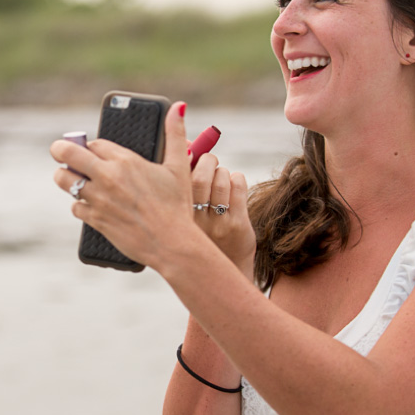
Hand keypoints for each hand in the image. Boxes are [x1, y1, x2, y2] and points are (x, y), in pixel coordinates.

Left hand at [50, 101, 200, 269]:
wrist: (172, 244)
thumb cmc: (177, 206)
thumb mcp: (179, 166)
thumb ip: (174, 134)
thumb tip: (177, 106)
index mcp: (125, 161)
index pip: (94, 143)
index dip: (91, 145)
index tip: (92, 149)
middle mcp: (107, 177)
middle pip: (68, 154)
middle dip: (60, 150)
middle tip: (60, 152)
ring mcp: (98, 199)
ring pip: (64, 180)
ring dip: (65, 177)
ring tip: (73, 178)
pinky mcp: (95, 219)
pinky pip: (75, 207)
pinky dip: (80, 205)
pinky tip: (89, 205)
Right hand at [189, 152, 255, 276]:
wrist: (223, 272)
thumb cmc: (201, 234)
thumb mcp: (185, 212)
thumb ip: (183, 181)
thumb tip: (187, 142)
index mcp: (176, 215)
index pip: (178, 177)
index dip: (185, 155)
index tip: (188, 147)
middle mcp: (194, 220)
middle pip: (202, 175)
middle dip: (208, 160)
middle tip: (209, 161)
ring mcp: (217, 223)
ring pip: (222, 179)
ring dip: (223, 171)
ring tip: (221, 178)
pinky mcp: (237, 224)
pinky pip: (238, 187)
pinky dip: (236, 179)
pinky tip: (233, 185)